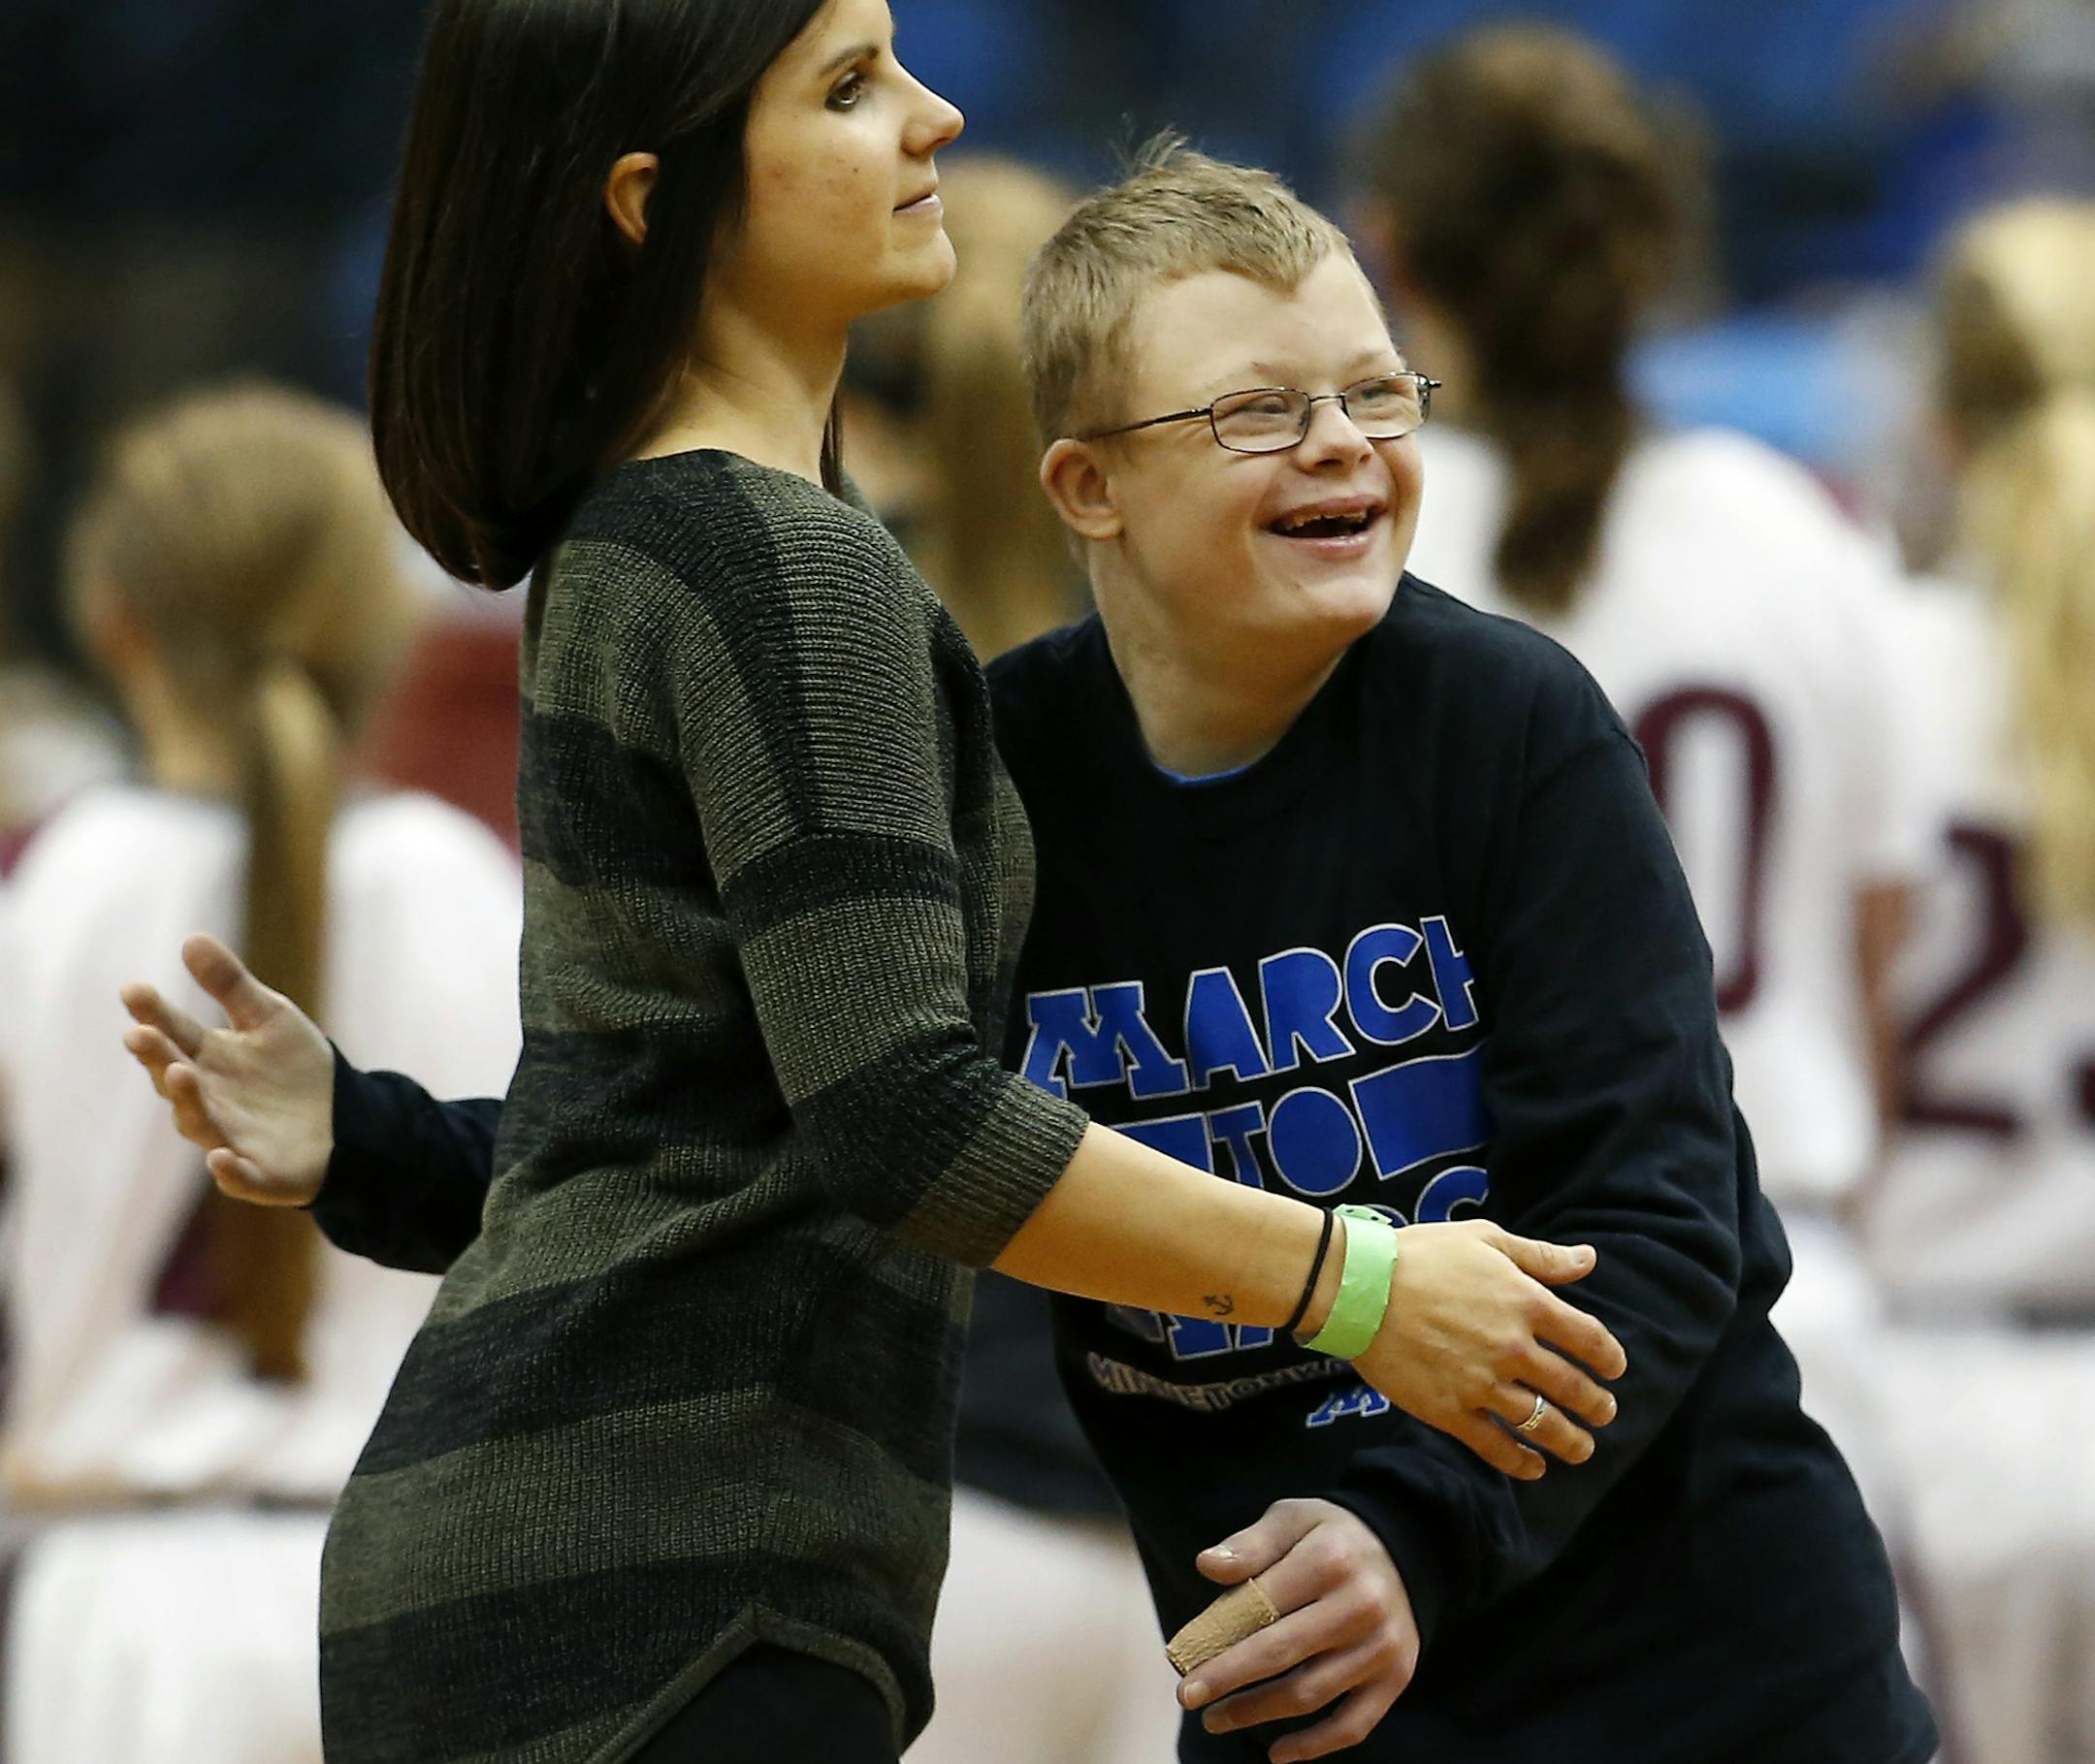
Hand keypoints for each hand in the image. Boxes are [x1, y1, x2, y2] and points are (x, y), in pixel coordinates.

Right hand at [119, 934, 334, 1206]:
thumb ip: (230, 985)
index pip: (173, 1033)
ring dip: (188, 1101)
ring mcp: (230, 1137)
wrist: (345, 1119)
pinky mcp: (260, 1173)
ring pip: (199, 1122)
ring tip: (180, 1072)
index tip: (134, 990)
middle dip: (157, 1056)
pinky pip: (239, 1176)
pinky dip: (228, 1170)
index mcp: (207, 1059)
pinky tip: (219, 1158)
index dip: (153, 1014)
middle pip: (175, 1077)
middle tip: (141, 1034)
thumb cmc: (296, 1069)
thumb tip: (191, 938)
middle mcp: (209, 1098)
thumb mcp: (269, 1018)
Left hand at [1178, 1499, 1417, 1762]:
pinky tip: (1276, 1752)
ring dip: (1256, 1713)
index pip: (1262, 1605)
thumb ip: (1251, 1544)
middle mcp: (1361, 1605)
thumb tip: (1207, 1566)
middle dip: (1228, 1680)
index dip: (1217, 1637)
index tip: (1179, 1662)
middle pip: (1282, 1654)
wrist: (1406, 1550)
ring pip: (1310, 1693)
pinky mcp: (1396, 1678)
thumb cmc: (1332, 1536)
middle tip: (1188, 1697)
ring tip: (1216, 1719)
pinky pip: (1353, 1725)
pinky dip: (1313, 1746)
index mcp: (1330, 1559)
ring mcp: (1381, 1646)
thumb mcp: (1293, 1519)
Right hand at [1349, 1218, 1626, 1478]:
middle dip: (1596, 1405)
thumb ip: (1540, 1256)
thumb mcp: (1485, 1239)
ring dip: (1570, 1441)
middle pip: (1572, 1387)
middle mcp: (1513, 1347)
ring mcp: (1482, 1383)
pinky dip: (1521, 1462)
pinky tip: (1534, 1467)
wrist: (1359, 1287)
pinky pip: (1496, 1446)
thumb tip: (1589, 1259)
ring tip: (1581, 1449)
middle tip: (1604, 1413)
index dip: (1609, 1358)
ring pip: (1542, 1423)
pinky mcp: (1450, 1410)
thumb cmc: (1421, 1255)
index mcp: (1527, 1302)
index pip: (1588, 1338)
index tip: (1614, 1369)